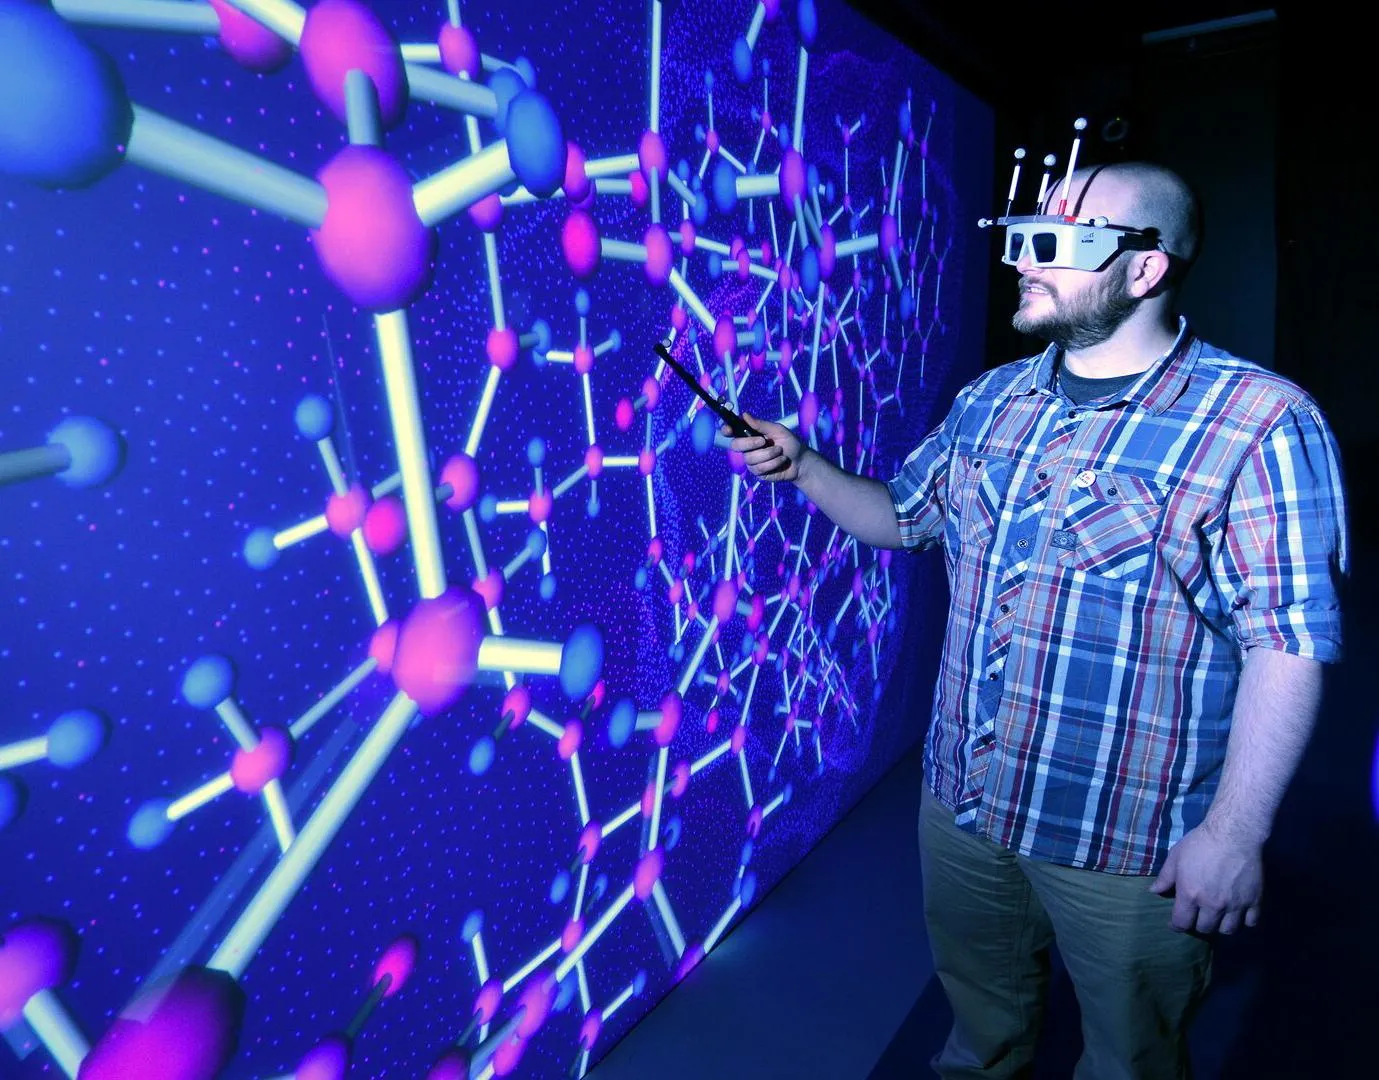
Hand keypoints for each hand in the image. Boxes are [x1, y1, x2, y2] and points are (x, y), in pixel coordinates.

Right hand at [725, 412, 804, 482]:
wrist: (800, 461)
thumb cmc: (790, 443)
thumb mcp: (778, 430)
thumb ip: (761, 424)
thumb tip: (744, 415)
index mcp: (750, 434)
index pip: (733, 432)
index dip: (727, 430)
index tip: (728, 430)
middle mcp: (748, 448)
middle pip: (736, 445)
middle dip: (750, 443)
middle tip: (763, 441)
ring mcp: (751, 461)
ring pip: (750, 458)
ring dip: (768, 454)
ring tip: (780, 452)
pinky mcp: (757, 473)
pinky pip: (759, 468)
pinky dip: (773, 463)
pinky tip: (780, 461)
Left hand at [1148, 821, 1263, 934]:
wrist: (1232, 834)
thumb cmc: (1200, 843)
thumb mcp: (1175, 857)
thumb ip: (1165, 877)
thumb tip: (1154, 892)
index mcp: (1190, 895)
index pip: (1182, 923)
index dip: (1176, 926)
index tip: (1175, 924)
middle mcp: (1213, 905)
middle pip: (1205, 929)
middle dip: (1199, 924)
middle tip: (1198, 916)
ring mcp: (1235, 904)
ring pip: (1228, 930)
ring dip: (1221, 926)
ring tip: (1218, 917)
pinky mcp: (1254, 900)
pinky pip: (1251, 922)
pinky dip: (1245, 921)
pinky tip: (1239, 913)